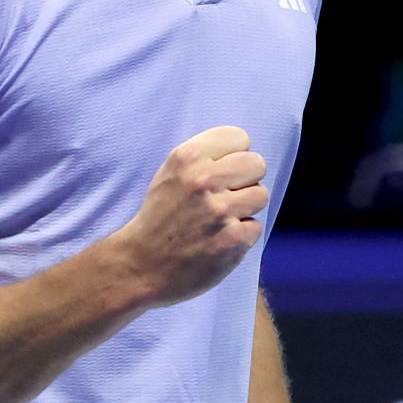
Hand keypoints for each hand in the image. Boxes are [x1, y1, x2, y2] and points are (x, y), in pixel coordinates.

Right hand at [117, 125, 266, 305]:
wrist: (141, 265)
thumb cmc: (160, 216)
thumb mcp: (170, 173)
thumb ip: (204, 157)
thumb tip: (244, 151)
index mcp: (187, 157)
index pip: (239, 138)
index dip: (233, 156)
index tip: (221, 172)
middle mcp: (203, 180)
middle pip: (256, 164)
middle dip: (246, 180)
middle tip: (226, 196)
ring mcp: (219, 211)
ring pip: (261, 195)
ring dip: (245, 209)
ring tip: (221, 220)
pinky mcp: (233, 239)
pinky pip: (255, 226)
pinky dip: (241, 236)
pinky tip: (219, 240)